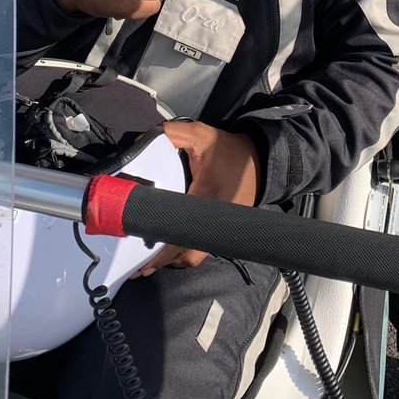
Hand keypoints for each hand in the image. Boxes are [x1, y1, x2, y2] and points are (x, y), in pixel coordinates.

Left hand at [134, 121, 260, 273]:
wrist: (258, 158)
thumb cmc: (228, 150)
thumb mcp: (201, 135)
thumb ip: (173, 134)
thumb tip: (144, 140)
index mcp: (205, 198)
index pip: (180, 231)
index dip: (161, 249)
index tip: (142, 255)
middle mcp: (214, 220)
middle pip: (186, 255)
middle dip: (163, 261)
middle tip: (140, 264)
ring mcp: (220, 229)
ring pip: (194, 256)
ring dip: (174, 259)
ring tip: (151, 259)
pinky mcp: (223, 230)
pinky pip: (202, 249)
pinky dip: (185, 251)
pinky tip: (171, 247)